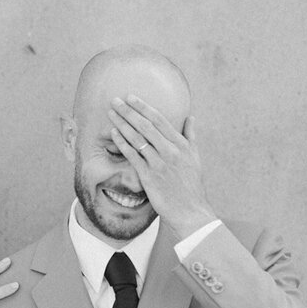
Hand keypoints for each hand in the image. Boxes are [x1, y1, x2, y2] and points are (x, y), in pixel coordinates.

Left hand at [108, 96, 216, 239]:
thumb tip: (191, 117)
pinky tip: (113, 133)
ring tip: (111, 113)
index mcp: (181, 144)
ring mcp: (159, 163)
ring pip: (137, 138)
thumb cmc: (192, 184)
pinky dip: (122, 143)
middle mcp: (170, 151)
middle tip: (114, 100)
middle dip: (128, 111)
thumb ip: (191, 136)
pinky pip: (133, 156)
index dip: (143, 107)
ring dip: (122, 123)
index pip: (159, 120)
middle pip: (145, 126)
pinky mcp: (149, 177)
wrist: (189, 210)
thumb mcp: (195, 157)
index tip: (130, 97)